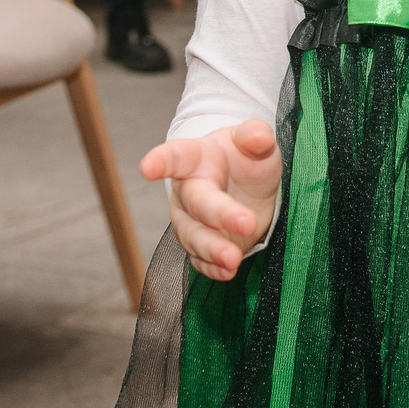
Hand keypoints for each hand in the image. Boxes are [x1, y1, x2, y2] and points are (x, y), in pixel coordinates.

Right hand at [140, 121, 281, 280]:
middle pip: (196, 203)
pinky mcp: (201, 246)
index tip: (148, 167)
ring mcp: (191, 221)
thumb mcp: (253, 141)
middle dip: (219, 214)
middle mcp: (187, 191)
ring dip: (213, 249)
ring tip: (233, 258)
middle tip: (246, 222)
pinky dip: (213, 268)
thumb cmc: (244, 158)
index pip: (175, 157)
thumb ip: (255, 135)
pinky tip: (228, 271)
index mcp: (195, 157)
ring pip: (194, 237)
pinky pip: (201, 260)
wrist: (248, 187)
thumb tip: (260, 136)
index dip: (160, 161)